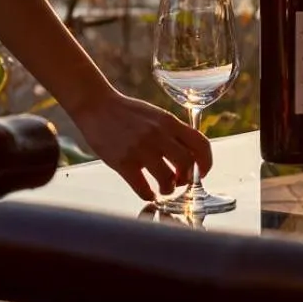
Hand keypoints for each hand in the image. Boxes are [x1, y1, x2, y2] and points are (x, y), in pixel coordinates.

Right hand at [70, 91, 212, 201]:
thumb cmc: (127, 112)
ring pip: (167, 179)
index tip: (202, 172)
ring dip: (168, 189)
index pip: (200, 143)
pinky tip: (148, 193)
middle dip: (187, 178)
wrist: (97, 106)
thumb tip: (189, 155)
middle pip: (187, 164)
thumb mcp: (156, 115)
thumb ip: (172, 132)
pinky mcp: (123, 162)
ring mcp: (140, 149)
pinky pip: (143, 188)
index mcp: (169, 122)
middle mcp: (158, 134)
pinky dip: (149, 195)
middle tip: (180, 182)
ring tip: (163, 188)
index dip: (206, 162)